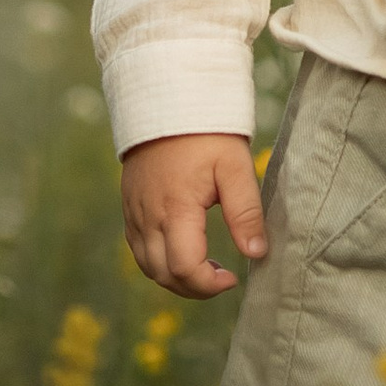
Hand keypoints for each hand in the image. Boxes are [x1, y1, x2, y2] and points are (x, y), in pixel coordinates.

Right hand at [121, 133, 267, 297]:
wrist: (167, 98)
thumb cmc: (206, 132)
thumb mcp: (234, 167)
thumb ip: (245, 213)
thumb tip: (256, 254)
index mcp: (176, 208)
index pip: (185, 269)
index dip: (209, 285)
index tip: (232, 277)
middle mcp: (148, 215)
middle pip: (163, 275)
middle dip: (194, 287)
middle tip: (221, 276)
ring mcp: (134, 211)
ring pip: (147, 266)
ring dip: (175, 278)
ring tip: (205, 266)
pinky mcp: (129, 205)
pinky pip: (137, 248)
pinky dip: (157, 262)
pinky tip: (181, 250)